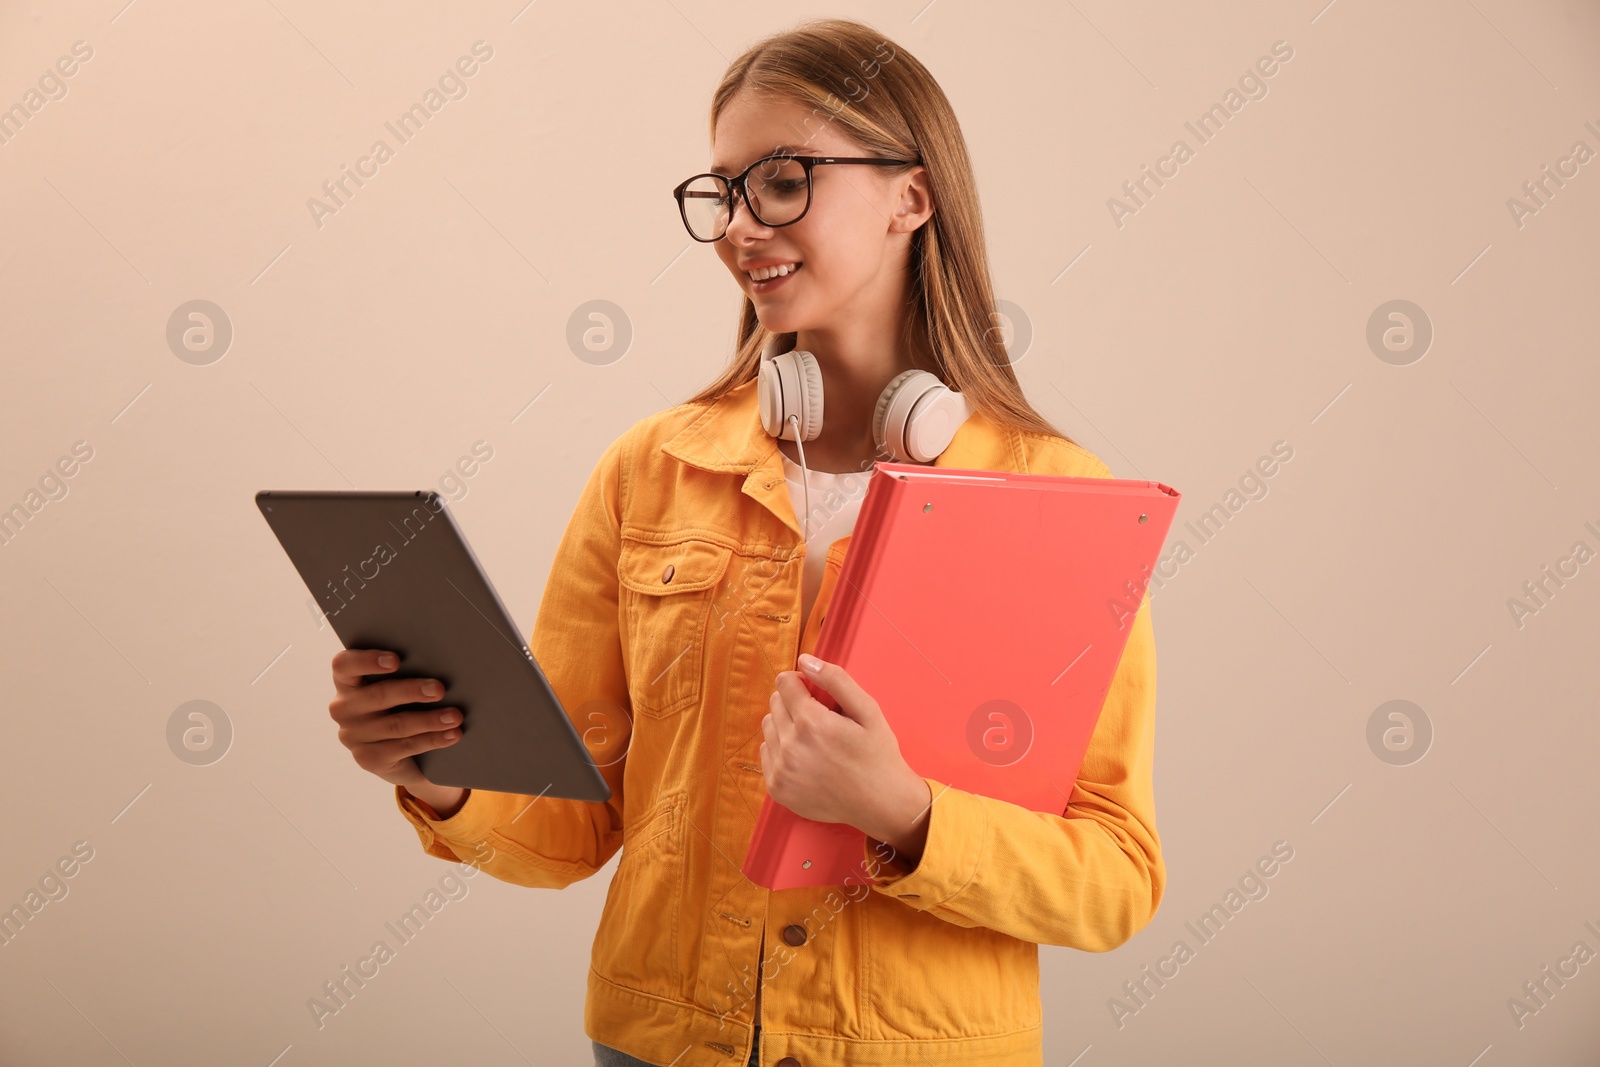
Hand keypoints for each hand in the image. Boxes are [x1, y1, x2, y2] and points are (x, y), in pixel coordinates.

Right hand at [328, 649, 466, 814]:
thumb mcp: (398, 686)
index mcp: (346, 681)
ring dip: (429, 720)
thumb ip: (407, 671)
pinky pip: (403, 747)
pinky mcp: (368, 759)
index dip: (367, 660)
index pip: (344, 665)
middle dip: (411, 691)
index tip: (396, 660)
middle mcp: (344, 708)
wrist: (404, 753)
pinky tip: (452, 735)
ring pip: (395, 724)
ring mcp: (353, 736)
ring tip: (455, 716)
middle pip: (378, 695)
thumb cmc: (402, 704)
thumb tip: (440, 662)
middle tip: (440, 689)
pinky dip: (432, 739)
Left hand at [760, 653, 932, 857]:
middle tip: (819, 718)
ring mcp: (781, 771)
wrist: (880, 802)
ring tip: (812, 738)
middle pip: (774, 703)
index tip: (815, 693)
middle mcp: (791, 747)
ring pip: (768, 727)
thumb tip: (804, 660)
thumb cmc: (877, 753)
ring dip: (785, 725)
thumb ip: (835, 680)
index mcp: (812, 724)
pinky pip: (766, 753)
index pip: (784, 683)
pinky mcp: (777, 788)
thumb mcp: (867, 710)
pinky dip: (781, 749)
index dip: (800, 682)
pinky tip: (805, 757)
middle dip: (793, 702)